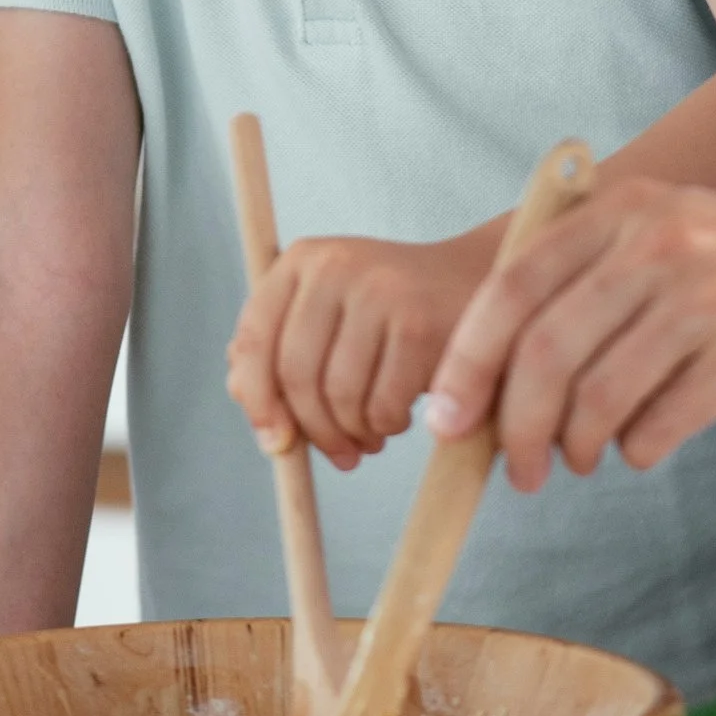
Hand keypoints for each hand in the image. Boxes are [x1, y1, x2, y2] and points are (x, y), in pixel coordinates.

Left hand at [228, 225, 501, 470]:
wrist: (474, 284)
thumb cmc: (392, 312)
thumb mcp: (330, 314)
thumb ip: (280, 347)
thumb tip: (240, 392)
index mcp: (302, 261)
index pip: (255, 337)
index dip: (258, 398)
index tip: (273, 441)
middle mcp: (335, 266)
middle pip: (297, 375)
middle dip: (314, 430)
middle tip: (336, 454)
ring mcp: (379, 290)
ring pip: (340, 395)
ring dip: (353, 433)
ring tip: (369, 436)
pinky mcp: (418, 323)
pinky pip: (383, 404)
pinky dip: (386, 426)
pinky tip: (398, 419)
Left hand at [420, 180, 715, 493]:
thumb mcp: (680, 234)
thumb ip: (595, 276)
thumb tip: (494, 366)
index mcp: (628, 208)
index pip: (512, 286)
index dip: (466, 359)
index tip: (446, 414)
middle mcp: (660, 242)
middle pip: (542, 349)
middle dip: (509, 423)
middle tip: (511, 467)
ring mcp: (704, 298)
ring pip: (592, 398)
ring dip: (569, 448)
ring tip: (575, 463)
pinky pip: (654, 427)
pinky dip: (634, 452)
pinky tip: (643, 448)